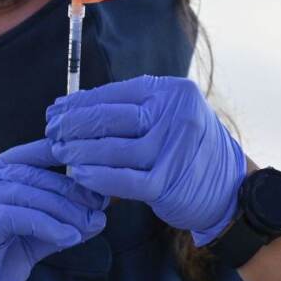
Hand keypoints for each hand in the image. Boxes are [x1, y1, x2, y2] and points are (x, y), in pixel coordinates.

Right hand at [0, 139, 108, 280]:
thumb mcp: (25, 244)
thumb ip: (52, 225)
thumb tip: (96, 215)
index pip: (22, 158)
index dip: (55, 155)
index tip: (90, 162)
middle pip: (30, 176)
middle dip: (70, 189)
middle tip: (101, 204)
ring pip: (27, 194)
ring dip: (66, 209)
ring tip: (92, 223)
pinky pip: (19, 217)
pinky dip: (49, 226)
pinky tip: (71, 237)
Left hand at [45, 75, 245, 245]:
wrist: (229, 189)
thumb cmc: (187, 150)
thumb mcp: (168, 118)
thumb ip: (131, 111)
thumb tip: (74, 107)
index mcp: (172, 92)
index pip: (115, 94)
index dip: (79, 103)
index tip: (55, 111)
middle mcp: (176, 114)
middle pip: (111, 117)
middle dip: (74, 125)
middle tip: (51, 132)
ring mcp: (174, 149)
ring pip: (114, 148)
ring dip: (80, 151)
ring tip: (60, 152)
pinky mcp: (170, 182)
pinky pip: (124, 180)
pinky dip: (98, 177)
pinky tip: (79, 174)